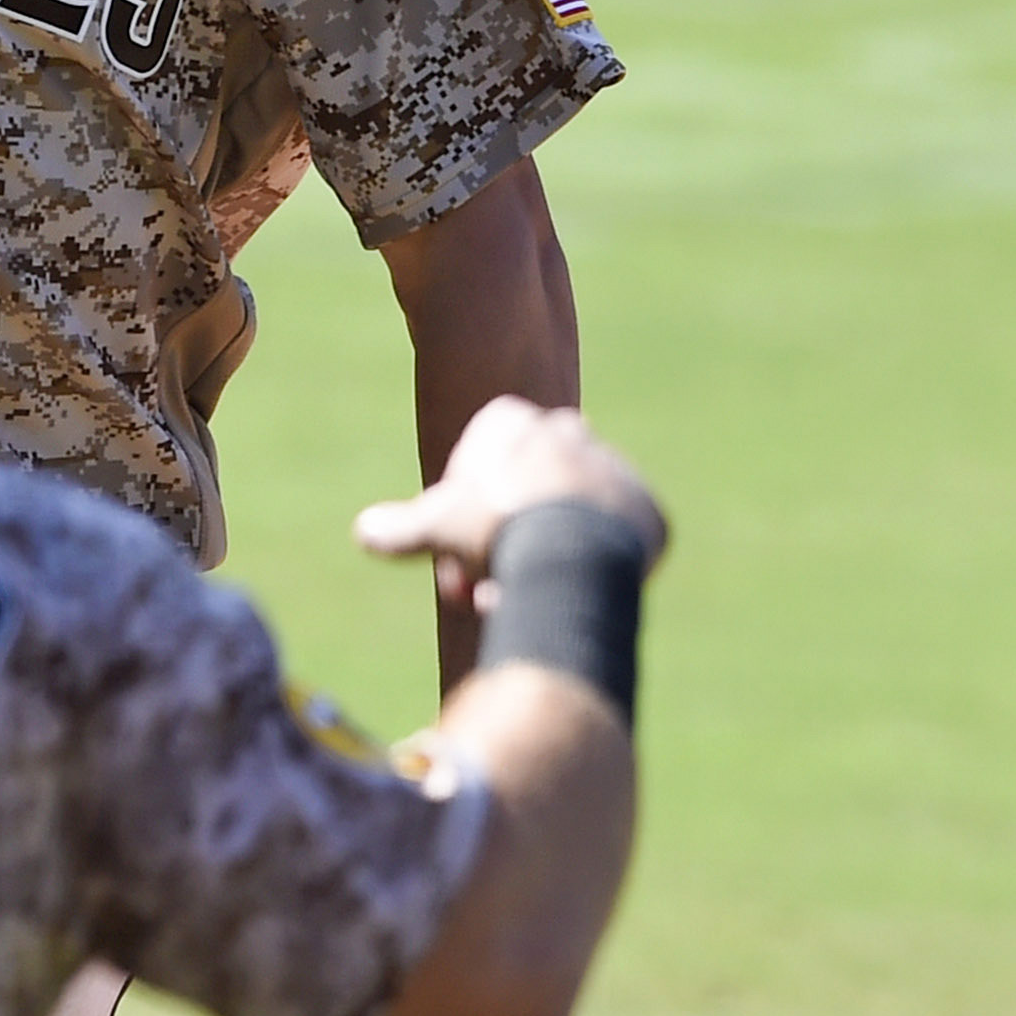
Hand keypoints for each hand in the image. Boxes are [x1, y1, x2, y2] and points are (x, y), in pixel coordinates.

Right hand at [354, 397, 665, 618]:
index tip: (453, 551)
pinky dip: (588, 566)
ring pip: (568, 516)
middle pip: (525, 488)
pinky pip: (611, 543)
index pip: (480, 458)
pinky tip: (565, 589)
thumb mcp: (434, 526)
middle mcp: (570, 434)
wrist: (572, 551)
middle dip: (503, 531)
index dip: (461, 509)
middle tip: (486, 580)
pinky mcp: (650, 513)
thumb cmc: (494, 527)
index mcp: (517, 422)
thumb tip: (365, 532)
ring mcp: (614, 470)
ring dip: (544, 551)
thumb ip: (399, 528)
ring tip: (525, 593)